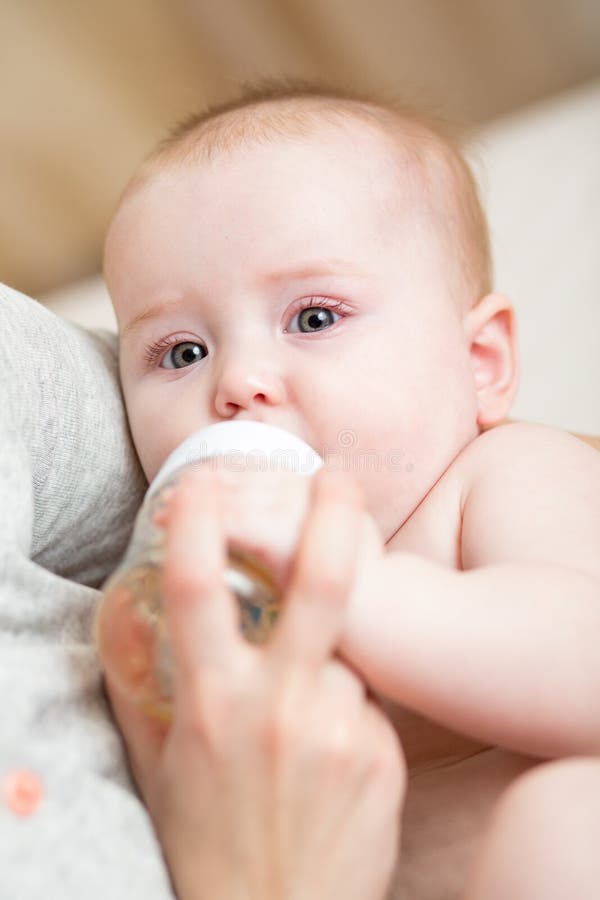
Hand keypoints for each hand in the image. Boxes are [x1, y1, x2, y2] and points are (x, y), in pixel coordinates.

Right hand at [103, 466, 405, 899]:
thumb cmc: (207, 838)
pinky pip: (368, 703)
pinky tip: (331, 758)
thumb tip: (134, 621)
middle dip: (333, 515)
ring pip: (346, 654)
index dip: (196, 522)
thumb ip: (144, 689)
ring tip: (305, 720)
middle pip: (320, 583)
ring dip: (328, 663)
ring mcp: (337, 729)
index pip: (195, 587)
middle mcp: (278, 706)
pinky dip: (349, 710)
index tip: (200, 482)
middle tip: (340, 477)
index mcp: (211, 701)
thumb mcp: (158, 763)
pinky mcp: (381, 756)